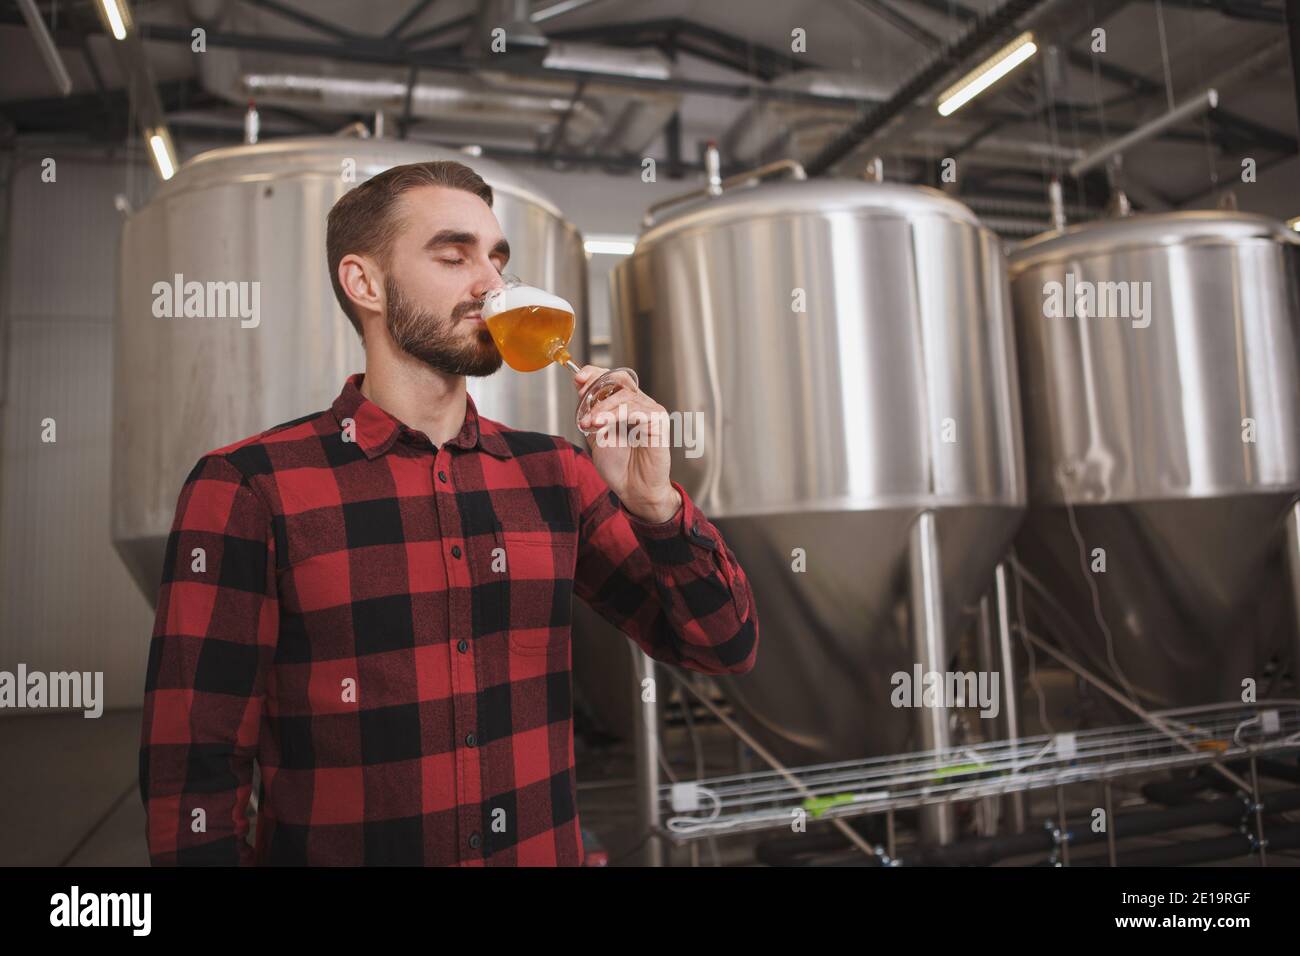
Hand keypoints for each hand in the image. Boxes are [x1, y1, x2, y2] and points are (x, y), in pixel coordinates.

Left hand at [574, 365, 680, 522]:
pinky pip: (636, 409)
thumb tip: (580, 389)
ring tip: (589, 422)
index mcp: (626, 406)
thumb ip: (590, 412)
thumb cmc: (620, 467)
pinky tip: (600, 424)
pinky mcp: (658, 422)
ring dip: (601, 407)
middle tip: (581, 398)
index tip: (577, 378)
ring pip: (625, 395)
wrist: (633, 490)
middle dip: (597, 385)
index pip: (613, 378)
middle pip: (620, 379)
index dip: (595, 374)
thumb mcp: (596, 434)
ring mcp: (651, 412)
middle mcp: (640, 405)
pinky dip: (614, 414)